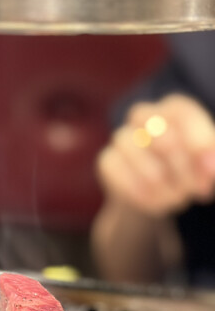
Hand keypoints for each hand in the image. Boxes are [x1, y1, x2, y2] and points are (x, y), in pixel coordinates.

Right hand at [98, 94, 214, 216]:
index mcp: (174, 110)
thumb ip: (211, 161)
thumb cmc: (190, 171)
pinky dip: (139, 193)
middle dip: (182, 169)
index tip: (210, 170)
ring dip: (161, 186)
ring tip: (175, 198)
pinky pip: (119, 174)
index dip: (198, 142)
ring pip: (140, 159)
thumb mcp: (207, 166)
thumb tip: (209, 166)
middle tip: (193, 189)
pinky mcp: (107, 160)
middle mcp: (144, 116)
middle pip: (162, 137)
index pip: (183, 115)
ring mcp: (121, 137)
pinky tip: (153, 200)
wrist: (158, 193)